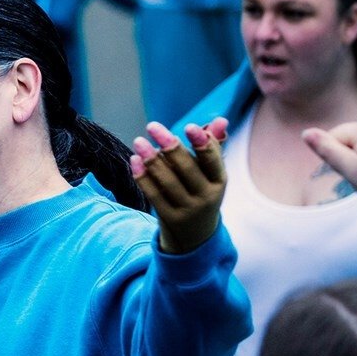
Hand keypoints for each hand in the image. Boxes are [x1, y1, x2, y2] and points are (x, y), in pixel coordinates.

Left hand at [131, 118, 227, 253]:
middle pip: (187, 168)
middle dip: (170, 146)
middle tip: (152, 126)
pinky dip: (143, 177)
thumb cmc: (201, 192)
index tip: (188, 126)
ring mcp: (188, 209)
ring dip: (152, 160)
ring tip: (139, 141)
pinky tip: (134, 161)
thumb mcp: (211, 174)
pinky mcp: (170, 218)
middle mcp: (206, 196)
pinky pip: (154, 195)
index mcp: (219, 180)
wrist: (196, 235)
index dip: (202, 143)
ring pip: (168, 182)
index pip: (212, 160)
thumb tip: (221, 120)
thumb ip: (212, 147)